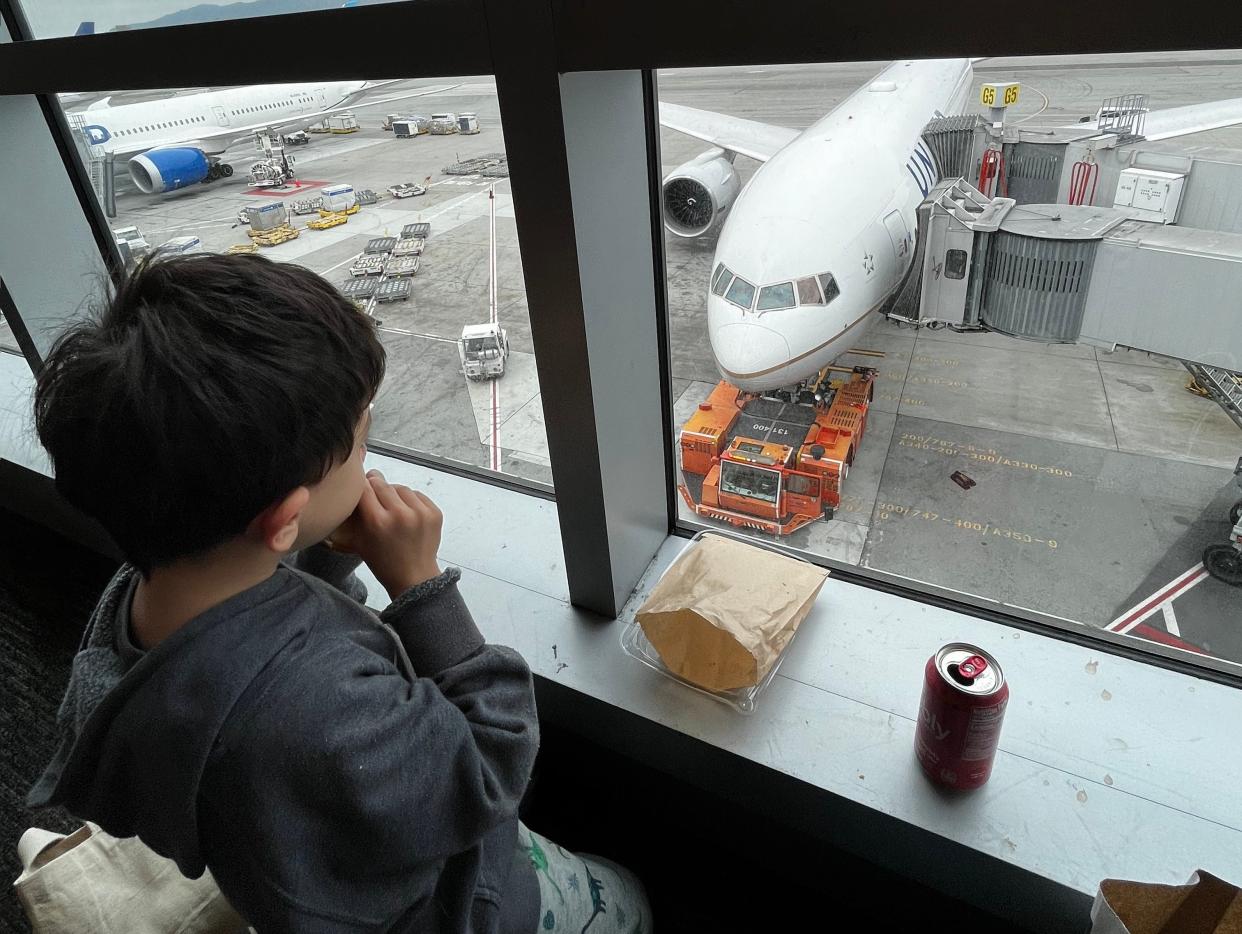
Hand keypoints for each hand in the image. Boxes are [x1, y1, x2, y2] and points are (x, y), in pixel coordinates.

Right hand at [327, 470, 442, 598]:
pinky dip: (410, 500)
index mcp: (378, 522)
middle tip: (374, 495)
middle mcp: (400, 514)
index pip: (364, 488)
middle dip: (375, 487)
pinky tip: (407, 513)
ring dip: (394, 493)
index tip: (360, 487)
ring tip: (392, 507)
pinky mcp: (434, 513)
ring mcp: (420, 513)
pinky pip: (417, 495)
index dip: (360, 486)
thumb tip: (356, 483)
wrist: (414, 578)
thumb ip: (355, 513)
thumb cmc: (383, 562)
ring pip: (400, 487)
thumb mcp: (359, 540)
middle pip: (382, 484)